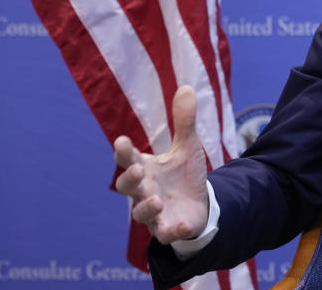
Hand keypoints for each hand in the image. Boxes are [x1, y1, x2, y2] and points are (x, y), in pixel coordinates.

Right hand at [114, 85, 209, 243]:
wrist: (199, 204)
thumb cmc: (184, 175)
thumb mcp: (187, 146)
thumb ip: (184, 121)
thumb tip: (187, 87)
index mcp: (145, 168)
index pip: (128, 158)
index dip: (124, 151)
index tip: (122, 141)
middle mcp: (144, 190)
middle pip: (127, 186)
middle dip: (129, 179)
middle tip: (137, 171)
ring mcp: (154, 212)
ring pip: (140, 213)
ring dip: (145, 207)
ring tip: (156, 200)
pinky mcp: (168, 229)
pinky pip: (165, 233)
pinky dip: (171, 230)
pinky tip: (180, 225)